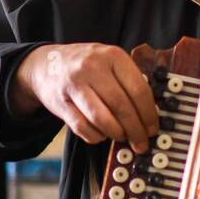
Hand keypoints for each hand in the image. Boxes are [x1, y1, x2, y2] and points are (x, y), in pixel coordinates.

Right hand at [10, 43, 158, 151]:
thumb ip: (129, 80)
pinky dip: (96, 136)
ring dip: (116, 134)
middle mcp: (93, 67)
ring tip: (122, 137)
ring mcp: (75, 84)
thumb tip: (151, 114)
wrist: (46, 64)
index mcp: (113, 56)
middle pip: (122, 106)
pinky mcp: (61, 102)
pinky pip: (83, 127)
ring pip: (102, 119)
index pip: (139, 90)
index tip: (153, 128)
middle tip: (141, 142)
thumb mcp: (110, 61)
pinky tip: (102, 135)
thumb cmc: (87, 66)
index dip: (149, 114)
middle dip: (135, 130)